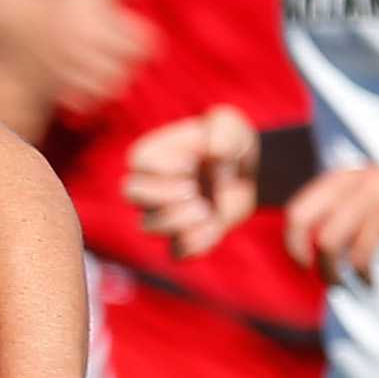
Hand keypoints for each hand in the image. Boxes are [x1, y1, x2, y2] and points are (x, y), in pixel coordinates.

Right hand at [1, 0, 159, 111]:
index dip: (147, 44)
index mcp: (94, 24)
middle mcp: (81, 47)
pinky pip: (81, 100)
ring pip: (103, 87)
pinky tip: (97, 87)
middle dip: (132, 66)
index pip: (135, 43)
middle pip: (122, 69)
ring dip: (115, 82)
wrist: (17, 14)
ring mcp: (67, 67)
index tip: (149, 42)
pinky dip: (94, 98)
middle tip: (133, 59)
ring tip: (118, 73)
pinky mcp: (55, 82)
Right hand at [121, 105, 266, 258]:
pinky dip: (198, 242)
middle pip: (130, 193)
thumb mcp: (230, 124)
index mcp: (154, 153)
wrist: (247, 173)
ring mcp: (162, 214)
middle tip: (194, 189)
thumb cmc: (229, 142)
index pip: (136, 161)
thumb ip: (223, 129)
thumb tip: (214, 152)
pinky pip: (176, 253)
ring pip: (148, 226)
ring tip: (207, 208)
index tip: (193, 162)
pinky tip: (215, 225)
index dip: (164, 167)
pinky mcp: (182, 238)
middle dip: (164, 194)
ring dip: (180, 219)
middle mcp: (150, 185)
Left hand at [285, 155, 378, 280]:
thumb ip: (338, 209)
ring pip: (355, 258)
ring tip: (369, 284)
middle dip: (326, 272)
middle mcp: (360, 189)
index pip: (298, 214)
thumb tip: (309, 255)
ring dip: (361, 279)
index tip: (303, 264)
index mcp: (342, 180)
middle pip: (325, 243)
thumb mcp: (367, 186)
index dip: (293, 245)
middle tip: (335, 284)